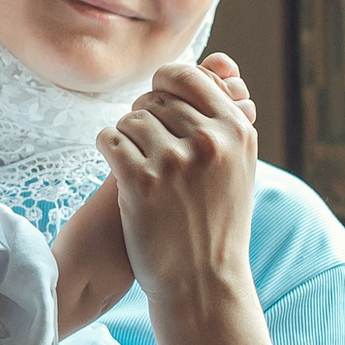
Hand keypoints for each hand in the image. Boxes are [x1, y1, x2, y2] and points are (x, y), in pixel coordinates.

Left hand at [95, 56, 259, 308]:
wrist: (202, 282)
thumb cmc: (216, 220)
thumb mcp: (238, 164)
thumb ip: (227, 114)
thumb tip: (220, 62)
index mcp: (237, 131)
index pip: (189, 78)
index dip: (164, 83)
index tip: (156, 99)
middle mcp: (210, 141)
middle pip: (156, 98)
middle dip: (144, 115)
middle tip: (144, 143)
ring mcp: (175, 161)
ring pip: (130, 118)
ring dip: (125, 136)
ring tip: (133, 160)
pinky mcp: (141, 182)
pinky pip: (109, 139)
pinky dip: (106, 148)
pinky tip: (114, 165)